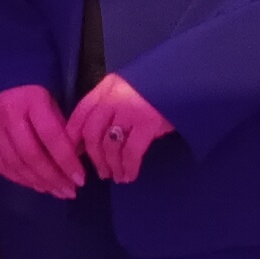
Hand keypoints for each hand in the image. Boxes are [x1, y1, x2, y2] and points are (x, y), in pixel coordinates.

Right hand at [0, 83, 84, 197]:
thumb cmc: (31, 98)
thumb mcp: (51, 105)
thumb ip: (63, 130)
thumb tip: (77, 161)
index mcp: (31, 99)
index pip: (51, 136)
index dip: (66, 160)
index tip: (80, 179)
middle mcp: (8, 112)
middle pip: (31, 154)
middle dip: (53, 177)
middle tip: (69, 191)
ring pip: (15, 163)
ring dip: (38, 182)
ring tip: (55, 191)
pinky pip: (0, 166)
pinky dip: (20, 179)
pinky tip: (36, 185)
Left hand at [66, 70, 175, 185]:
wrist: (187, 81)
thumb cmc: (155, 90)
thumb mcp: (127, 90)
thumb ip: (108, 107)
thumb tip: (91, 140)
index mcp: (105, 88)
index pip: (80, 114)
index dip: (72, 138)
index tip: (73, 156)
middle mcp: (113, 97)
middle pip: (92, 133)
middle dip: (93, 158)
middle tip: (100, 173)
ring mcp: (130, 110)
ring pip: (110, 145)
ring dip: (111, 166)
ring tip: (117, 177)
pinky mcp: (147, 123)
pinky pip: (131, 152)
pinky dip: (128, 167)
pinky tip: (129, 176)